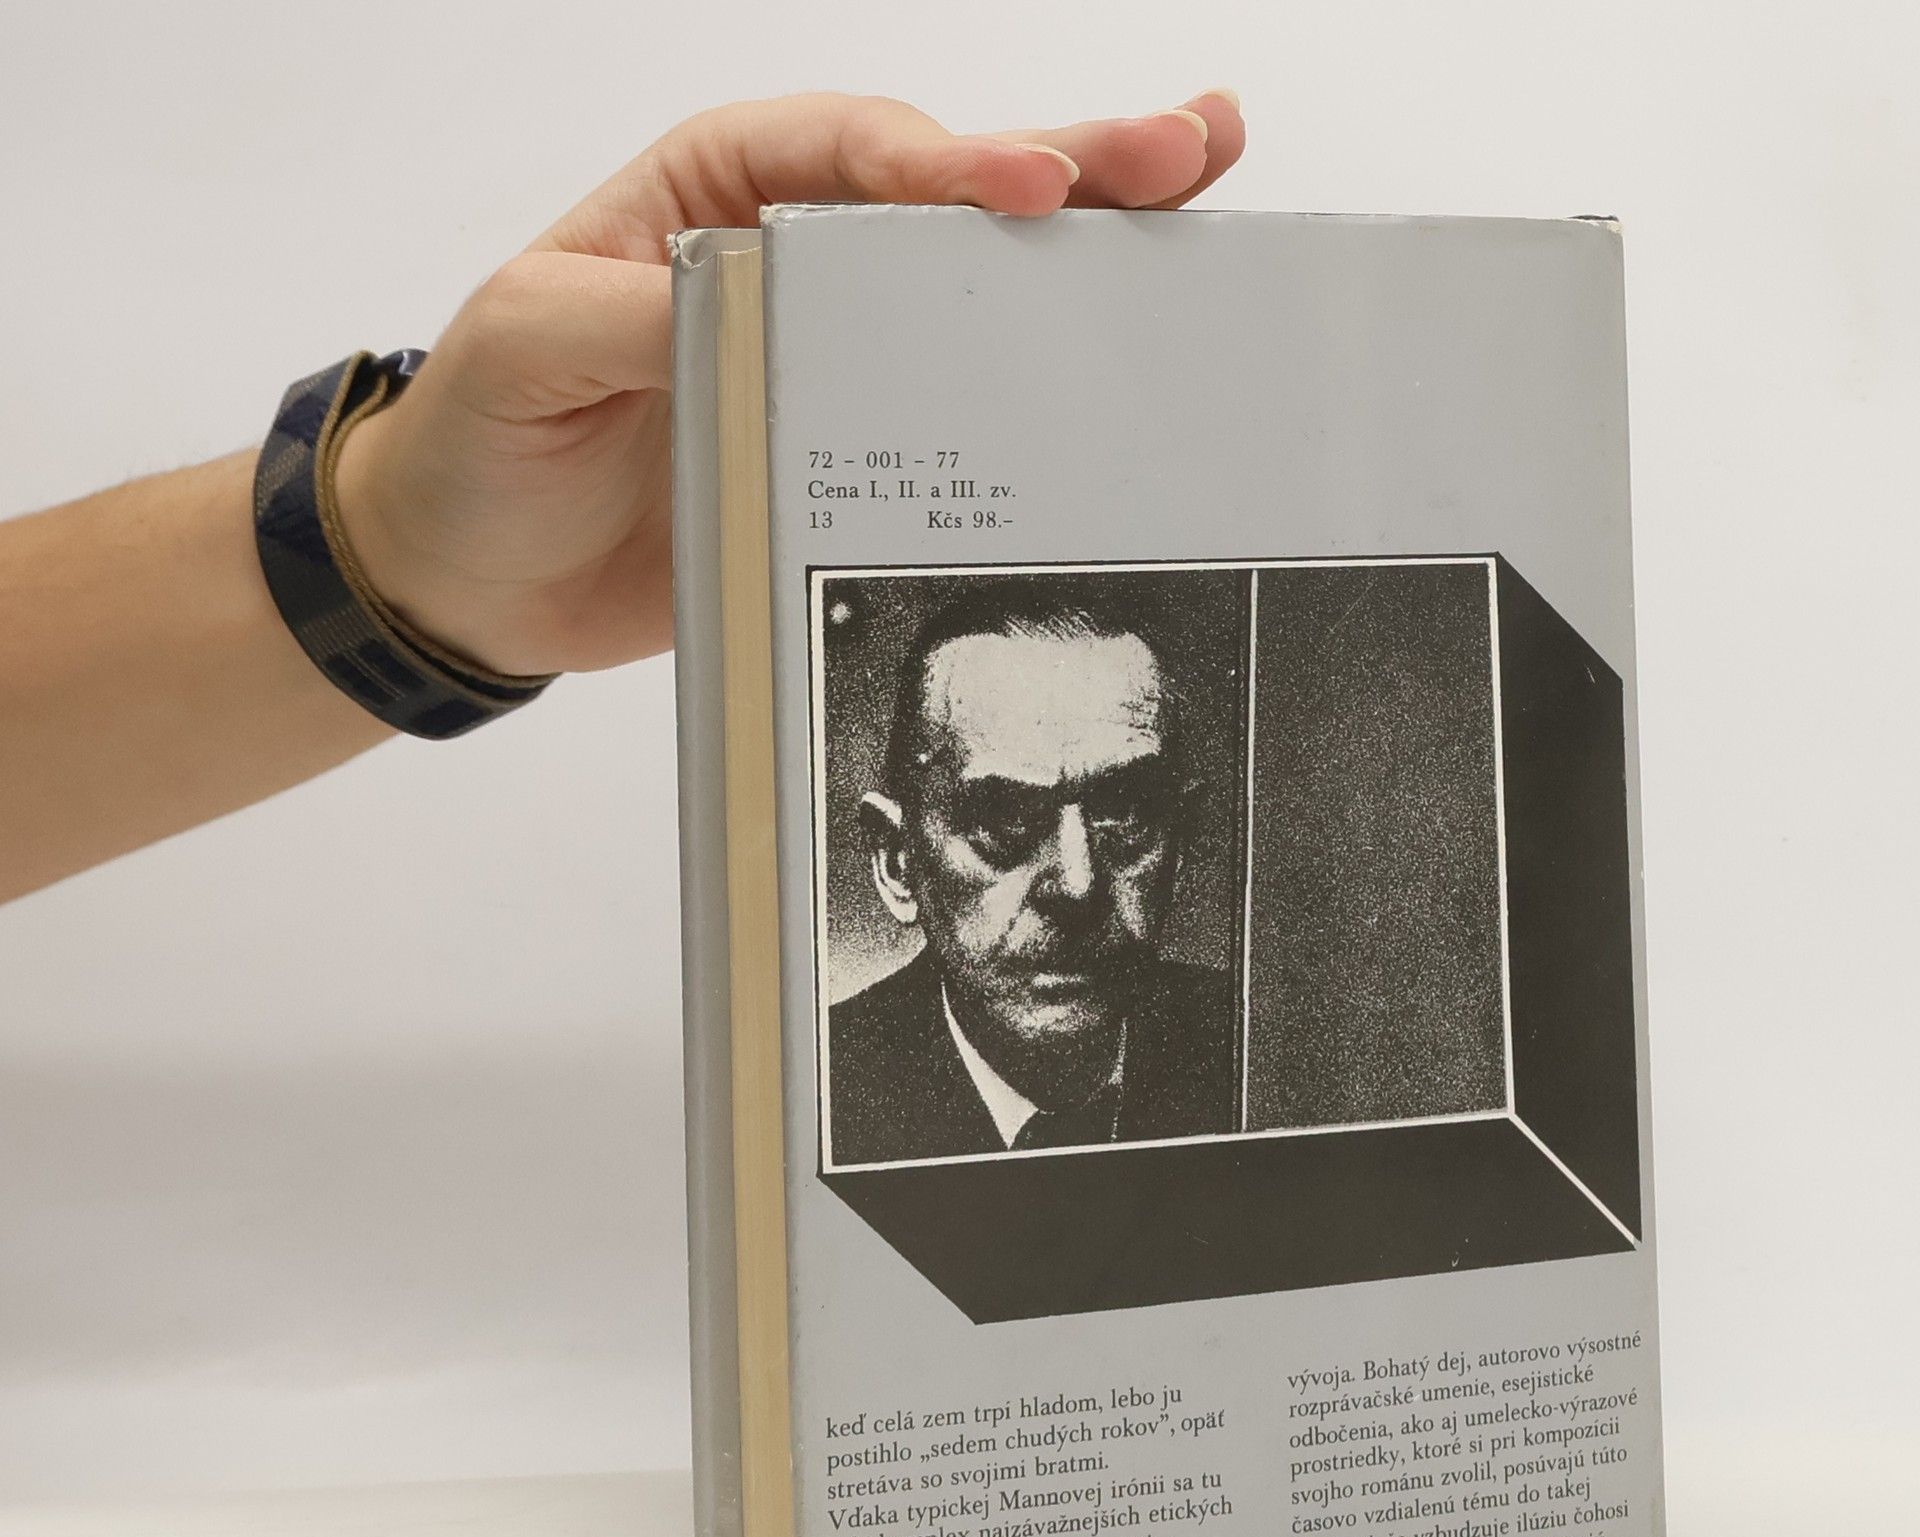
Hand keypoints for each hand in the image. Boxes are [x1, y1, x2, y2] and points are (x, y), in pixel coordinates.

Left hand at [334, 90, 1246, 679]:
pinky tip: (1125, 348)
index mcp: (719, 193)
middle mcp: (795, 257)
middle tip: (1185, 148)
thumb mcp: (531, 348)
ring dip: (1093, 246)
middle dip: (1073, 165)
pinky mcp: (853, 449)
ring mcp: (835, 358)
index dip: (944, 166)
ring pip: (980, 287)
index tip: (1025, 188)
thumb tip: (748, 306)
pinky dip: (1044, 380)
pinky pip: (960, 408)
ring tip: (1203, 194)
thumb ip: (639, 314)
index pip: (851, 157)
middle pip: (951, 196)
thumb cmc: (481, 439)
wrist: (472, 574)